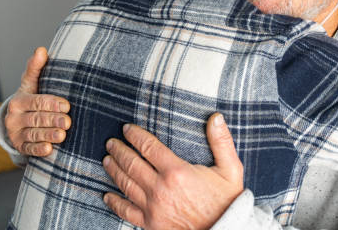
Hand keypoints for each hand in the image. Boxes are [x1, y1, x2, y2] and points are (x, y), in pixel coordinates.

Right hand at [5, 47, 71, 155]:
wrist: (18, 122)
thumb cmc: (31, 99)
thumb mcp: (31, 84)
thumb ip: (35, 68)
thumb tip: (41, 49)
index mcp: (19, 100)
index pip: (37, 101)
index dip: (52, 103)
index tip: (67, 105)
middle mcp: (14, 117)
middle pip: (37, 118)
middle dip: (53, 120)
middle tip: (68, 122)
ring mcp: (16, 133)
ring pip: (34, 134)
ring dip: (48, 135)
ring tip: (62, 135)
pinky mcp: (19, 147)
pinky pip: (29, 149)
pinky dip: (38, 150)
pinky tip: (48, 149)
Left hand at [102, 113, 243, 229]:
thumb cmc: (227, 202)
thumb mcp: (230, 169)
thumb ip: (221, 141)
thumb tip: (216, 117)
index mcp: (177, 171)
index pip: (149, 147)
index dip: (135, 136)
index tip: (127, 129)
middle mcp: (160, 188)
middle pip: (132, 164)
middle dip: (119, 150)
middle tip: (111, 142)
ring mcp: (153, 208)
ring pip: (126, 184)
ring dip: (114, 170)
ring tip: (107, 160)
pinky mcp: (151, 224)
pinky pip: (126, 211)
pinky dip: (114, 202)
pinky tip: (107, 195)